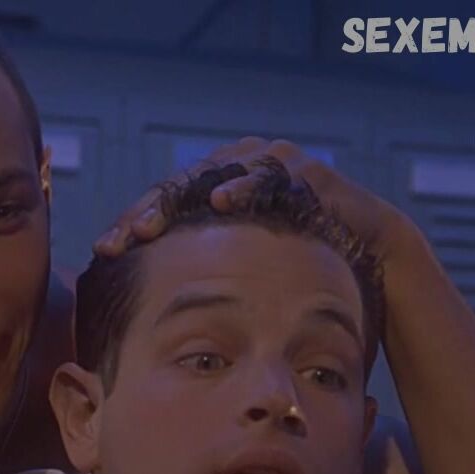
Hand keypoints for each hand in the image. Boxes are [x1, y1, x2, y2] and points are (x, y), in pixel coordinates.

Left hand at [96, 136, 420, 264]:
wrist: (370, 261)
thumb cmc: (297, 273)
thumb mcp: (241, 274)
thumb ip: (201, 278)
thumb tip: (138, 308)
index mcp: (215, 189)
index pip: (162, 202)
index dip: (131, 223)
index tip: (103, 250)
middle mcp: (239, 169)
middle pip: (179, 186)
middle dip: (147, 212)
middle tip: (124, 239)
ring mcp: (274, 163)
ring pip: (216, 176)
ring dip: (183, 198)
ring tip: (155, 224)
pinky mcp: (307, 172)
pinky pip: (271, 175)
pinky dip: (244, 186)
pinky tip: (219, 202)